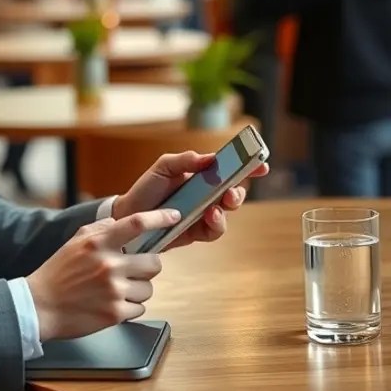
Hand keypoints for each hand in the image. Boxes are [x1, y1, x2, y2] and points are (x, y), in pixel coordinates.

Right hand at [26, 209, 179, 341]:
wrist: (40, 306)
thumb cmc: (57, 273)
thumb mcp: (74, 242)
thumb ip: (99, 229)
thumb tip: (119, 221)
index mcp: (99, 243)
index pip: (136, 224)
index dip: (159, 218)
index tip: (174, 216)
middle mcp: (109, 264)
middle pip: (154, 262)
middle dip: (147, 266)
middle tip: (133, 269)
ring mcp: (114, 290)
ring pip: (148, 288)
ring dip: (137, 289)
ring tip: (116, 289)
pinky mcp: (115, 314)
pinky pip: (140, 308)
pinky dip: (130, 307)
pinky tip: (112, 303)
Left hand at [112, 151, 268, 250]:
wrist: (129, 216)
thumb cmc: (147, 189)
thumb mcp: (163, 167)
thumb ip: (185, 160)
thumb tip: (210, 158)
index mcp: (200, 176)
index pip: (227, 170)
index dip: (247, 167)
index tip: (262, 165)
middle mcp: (205, 195)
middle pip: (233, 192)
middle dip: (238, 192)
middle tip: (232, 192)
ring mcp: (203, 214)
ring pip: (227, 213)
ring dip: (227, 209)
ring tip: (216, 207)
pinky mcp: (197, 232)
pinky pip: (215, 231)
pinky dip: (216, 224)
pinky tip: (208, 217)